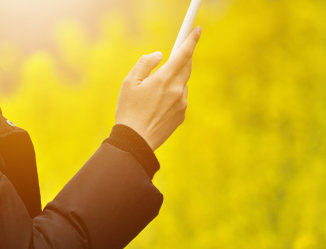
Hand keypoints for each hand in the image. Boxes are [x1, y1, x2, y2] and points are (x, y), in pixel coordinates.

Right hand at [115, 26, 201, 150]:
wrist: (136, 141)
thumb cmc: (129, 110)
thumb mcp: (129, 81)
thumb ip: (146, 63)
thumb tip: (160, 55)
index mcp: (165, 79)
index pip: (184, 53)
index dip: (192, 39)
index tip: (197, 30)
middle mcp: (177, 90)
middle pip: (187, 67)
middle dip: (183, 59)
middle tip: (176, 55)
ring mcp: (181, 104)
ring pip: (182, 84)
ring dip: (174, 81)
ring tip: (155, 93)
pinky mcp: (181, 116)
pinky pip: (180, 99)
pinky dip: (173, 97)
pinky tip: (158, 106)